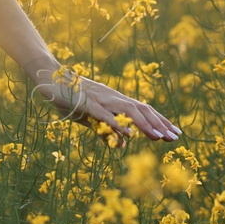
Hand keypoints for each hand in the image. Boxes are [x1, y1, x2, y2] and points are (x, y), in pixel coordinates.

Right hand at [26, 62, 181, 146]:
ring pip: (128, 110)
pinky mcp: (87, 103)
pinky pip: (106, 115)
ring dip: (145, 124)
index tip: (175, 132)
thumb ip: (105, 130)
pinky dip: (118, 123)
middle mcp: (112, 97)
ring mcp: (101, 98)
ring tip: (158, 137)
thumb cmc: (68, 98)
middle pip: (142, 109)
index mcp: (114, 100)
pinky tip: (129, 133)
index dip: (160, 120)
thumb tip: (120, 144)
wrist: (49, 79)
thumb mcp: (89, 119)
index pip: (143, 109)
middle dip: (160, 123)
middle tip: (175, 138)